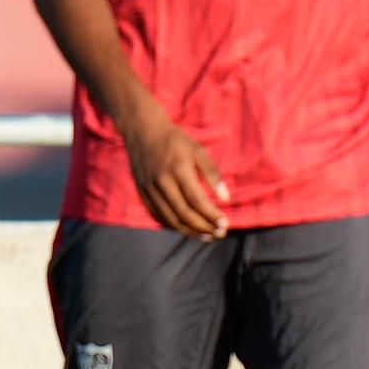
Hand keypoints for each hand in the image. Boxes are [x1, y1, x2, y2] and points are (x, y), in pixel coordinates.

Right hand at [122, 107, 229, 238]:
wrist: (143, 132)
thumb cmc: (176, 142)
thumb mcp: (199, 151)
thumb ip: (213, 174)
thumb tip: (226, 199)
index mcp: (178, 169)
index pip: (197, 200)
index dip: (212, 215)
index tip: (225, 224)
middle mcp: (162, 181)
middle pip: (184, 213)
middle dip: (204, 227)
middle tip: (220, 233)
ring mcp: (149, 188)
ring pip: (170, 218)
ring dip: (190, 231)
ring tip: (207, 236)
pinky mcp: (142, 193)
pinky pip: (158, 215)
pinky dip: (174, 225)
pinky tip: (187, 228)